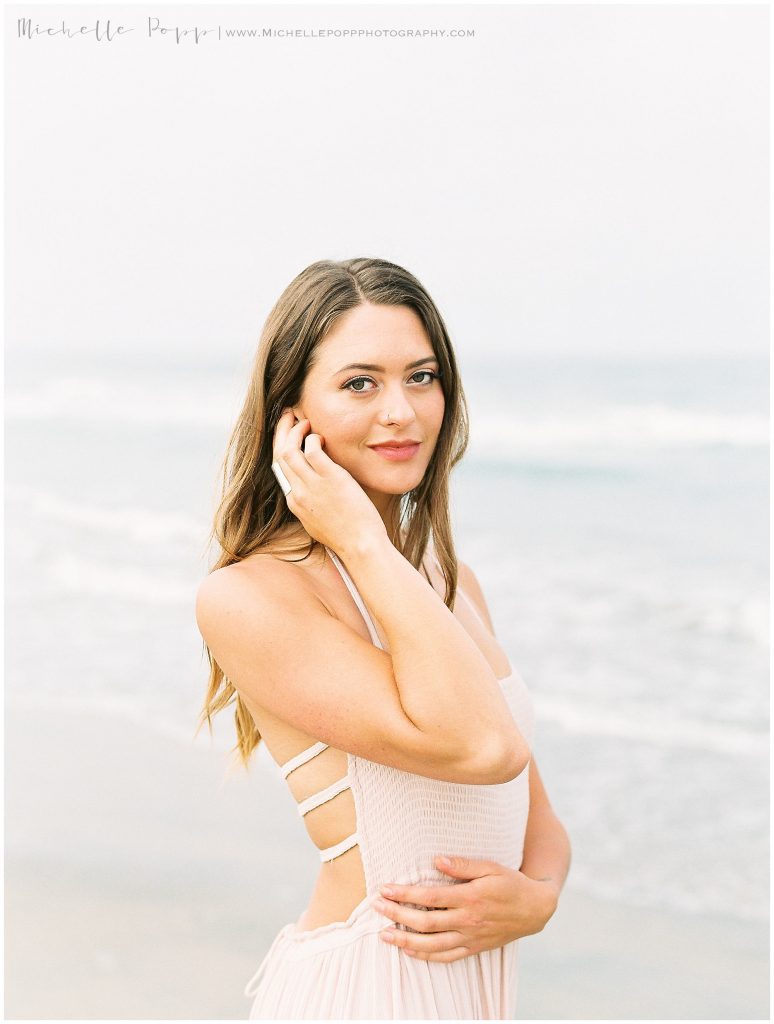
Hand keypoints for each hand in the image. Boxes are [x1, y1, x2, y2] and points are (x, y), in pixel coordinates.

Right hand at [272, 408, 386, 553]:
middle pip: (279, 455)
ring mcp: (312, 485)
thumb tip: (317, 491)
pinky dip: (313, 438)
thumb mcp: (320, 522)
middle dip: (281, 432)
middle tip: (288, 417)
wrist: (360, 546)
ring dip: (293, 430)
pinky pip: (312, 449)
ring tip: (303, 420)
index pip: (279, 470)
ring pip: (289, 450)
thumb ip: (313, 505)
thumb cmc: (348, 536)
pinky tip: (321, 436)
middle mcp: (298, 493)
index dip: (281, 448)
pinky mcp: (330, 478)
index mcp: (295, 503)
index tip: (286, 436)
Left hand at [374, 855, 558, 961]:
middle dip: (397, 915)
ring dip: (405, 941)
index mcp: (470, 897)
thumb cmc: (510, 882)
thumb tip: (437, 860)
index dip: (405, 894)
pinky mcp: (474, 948)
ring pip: (432, 945)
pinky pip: (446, 957)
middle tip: (376, 907)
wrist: (535, 908)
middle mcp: (468, 920)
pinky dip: (426, 956)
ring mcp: (470, 937)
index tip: (385, 889)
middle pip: (425, 922)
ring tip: (384, 934)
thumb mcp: (490, 866)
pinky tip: (410, 952)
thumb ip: (463, 864)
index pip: (430, 898)